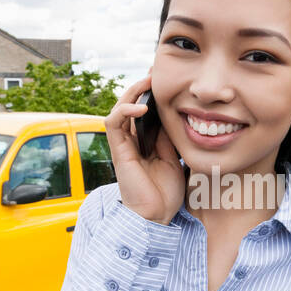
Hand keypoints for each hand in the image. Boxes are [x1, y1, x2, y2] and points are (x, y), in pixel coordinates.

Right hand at [105, 72, 184, 224]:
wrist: (156, 217)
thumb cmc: (165, 193)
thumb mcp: (174, 158)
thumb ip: (170, 138)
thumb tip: (177, 115)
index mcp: (145, 141)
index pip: (145, 110)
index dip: (152, 94)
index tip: (167, 79)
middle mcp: (132, 140)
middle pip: (131, 105)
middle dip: (142, 87)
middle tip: (155, 73)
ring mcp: (123, 145)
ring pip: (120, 109)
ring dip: (132, 92)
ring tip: (147, 82)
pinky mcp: (118, 151)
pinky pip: (113, 123)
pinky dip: (124, 111)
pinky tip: (141, 108)